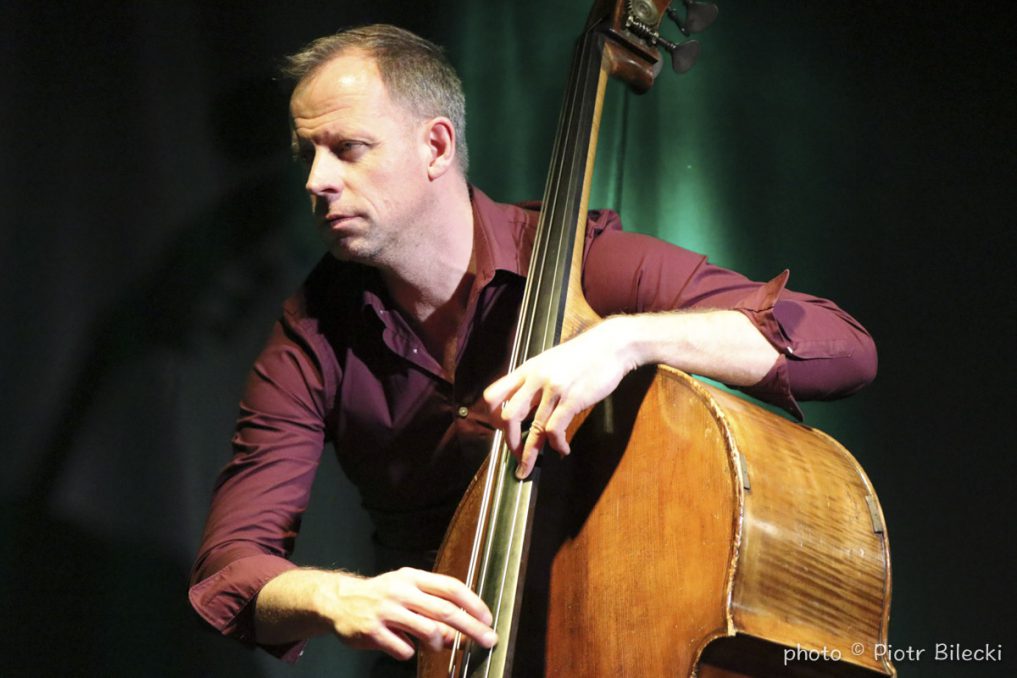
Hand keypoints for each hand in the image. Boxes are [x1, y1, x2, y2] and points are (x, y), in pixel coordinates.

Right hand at [256, 567, 495, 660]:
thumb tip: (459, 633)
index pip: (451, 587)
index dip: (473, 603)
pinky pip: (404, 648)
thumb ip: (432, 610)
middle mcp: (402, 590)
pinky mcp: (373, 630)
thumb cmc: (381, 597)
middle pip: (446, 610)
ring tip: (434, 645)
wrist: (337, 600)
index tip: (488, 619)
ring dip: (438, 643)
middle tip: (488, 640)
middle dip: (471, 628)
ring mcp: (387, 610)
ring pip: (428, 630)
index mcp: (413, 577)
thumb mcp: (407, 594)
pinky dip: (409, 651)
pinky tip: (401, 644)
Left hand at [483, 317, 636, 478]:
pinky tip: (562, 450)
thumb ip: (535, 381)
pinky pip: (555, 430)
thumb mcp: (550, 362)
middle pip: (508, 416)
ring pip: (532, 429)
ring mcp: (554, 389)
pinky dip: (557, 445)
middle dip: (509, 441)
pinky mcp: (572, 400)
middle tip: (515, 455)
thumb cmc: (583, 354)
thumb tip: (526, 405)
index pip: (493, 395)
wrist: (611, 345)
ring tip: (529, 468)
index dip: (491, 417)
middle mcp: (536, 379)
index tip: (499, 431)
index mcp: (527, 370)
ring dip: (529, 454)